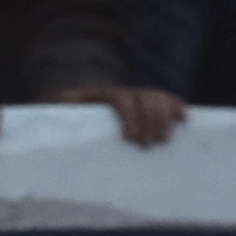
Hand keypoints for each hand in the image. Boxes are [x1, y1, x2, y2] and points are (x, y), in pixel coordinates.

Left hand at [40, 82, 187, 147]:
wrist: (66, 108)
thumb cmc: (60, 117)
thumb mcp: (53, 113)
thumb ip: (54, 113)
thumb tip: (52, 113)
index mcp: (97, 94)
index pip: (120, 98)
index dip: (129, 115)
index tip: (130, 137)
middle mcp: (117, 92)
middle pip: (142, 97)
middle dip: (151, 119)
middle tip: (151, 144)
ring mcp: (131, 96)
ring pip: (154, 97)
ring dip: (164, 116)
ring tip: (164, 139)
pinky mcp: (140, 106)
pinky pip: (162, 100)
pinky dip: (174, 106)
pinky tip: (184, 118)